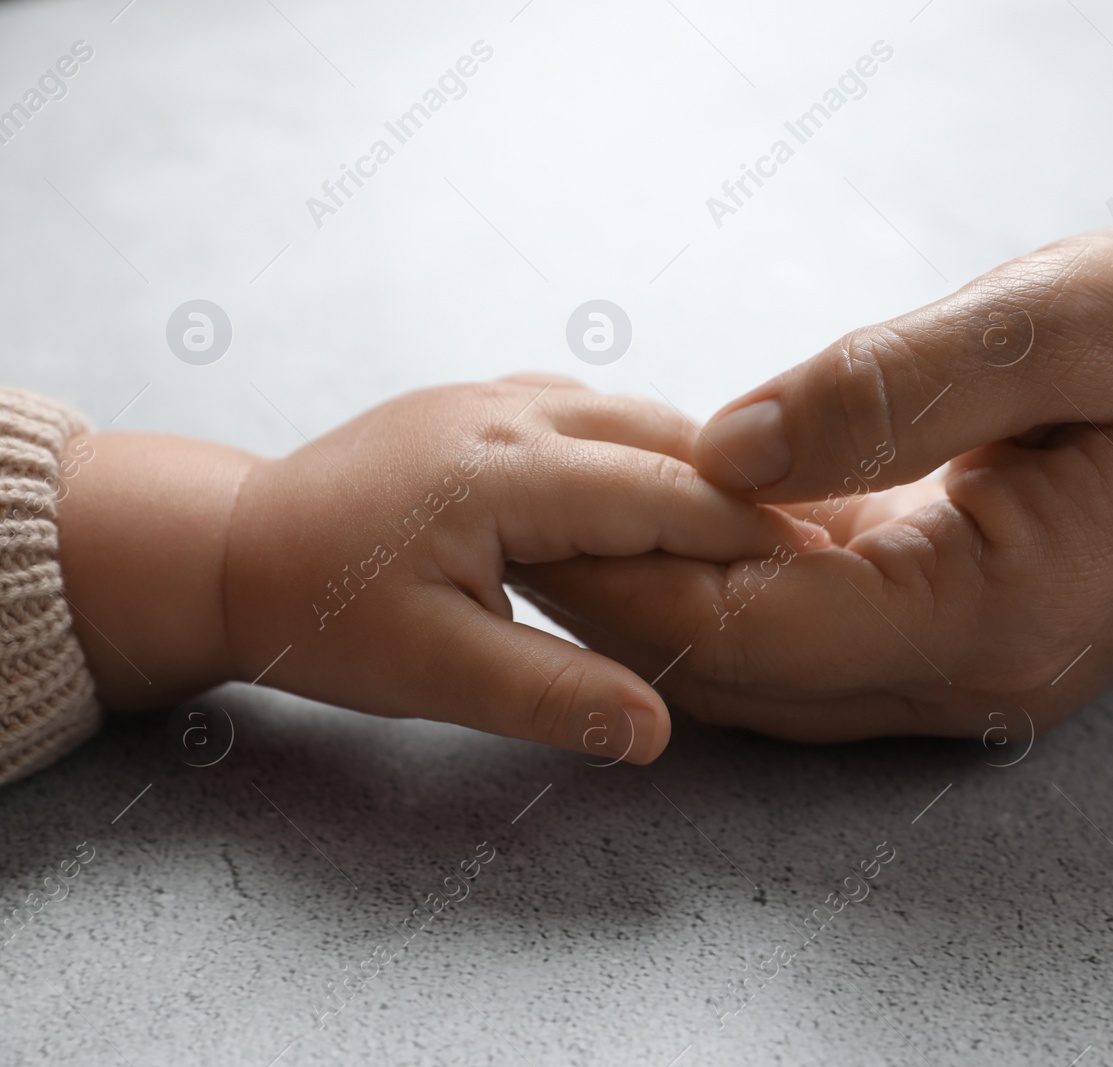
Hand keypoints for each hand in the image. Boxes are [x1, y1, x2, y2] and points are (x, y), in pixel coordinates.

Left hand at [57, 376, 822, 763]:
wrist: (227, 548)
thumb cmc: (320, 615)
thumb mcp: (429, 674)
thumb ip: (549, 695)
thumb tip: (658, 730)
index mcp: (508, 472)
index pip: (668, 494)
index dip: (754, 534)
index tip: (826, 567)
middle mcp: (513, 413)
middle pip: (669, 439)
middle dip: (748, 493)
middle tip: (818, 543)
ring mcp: (498, 395)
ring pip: (638, 414)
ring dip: (705, 466)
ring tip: (762, 521)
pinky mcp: (486, 402)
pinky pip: (599, 411)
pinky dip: (654, 447)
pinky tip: (672, 487)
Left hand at [516, 193, 1112, 741]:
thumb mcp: (1061, 323)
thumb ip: (891, 391)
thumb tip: (726, 449)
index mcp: (995, 610)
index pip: (754, 629)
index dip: (629, 576)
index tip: (529, 510)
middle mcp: (978, 675)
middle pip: (746, 672)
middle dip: (626, 599)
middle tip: (522, 511)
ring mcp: (975, 669)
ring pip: (774, 668)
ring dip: (674, 597)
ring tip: (579, 508)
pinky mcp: (968, 632)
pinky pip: (824, 632)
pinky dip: (745, 582)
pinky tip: (692, 511)